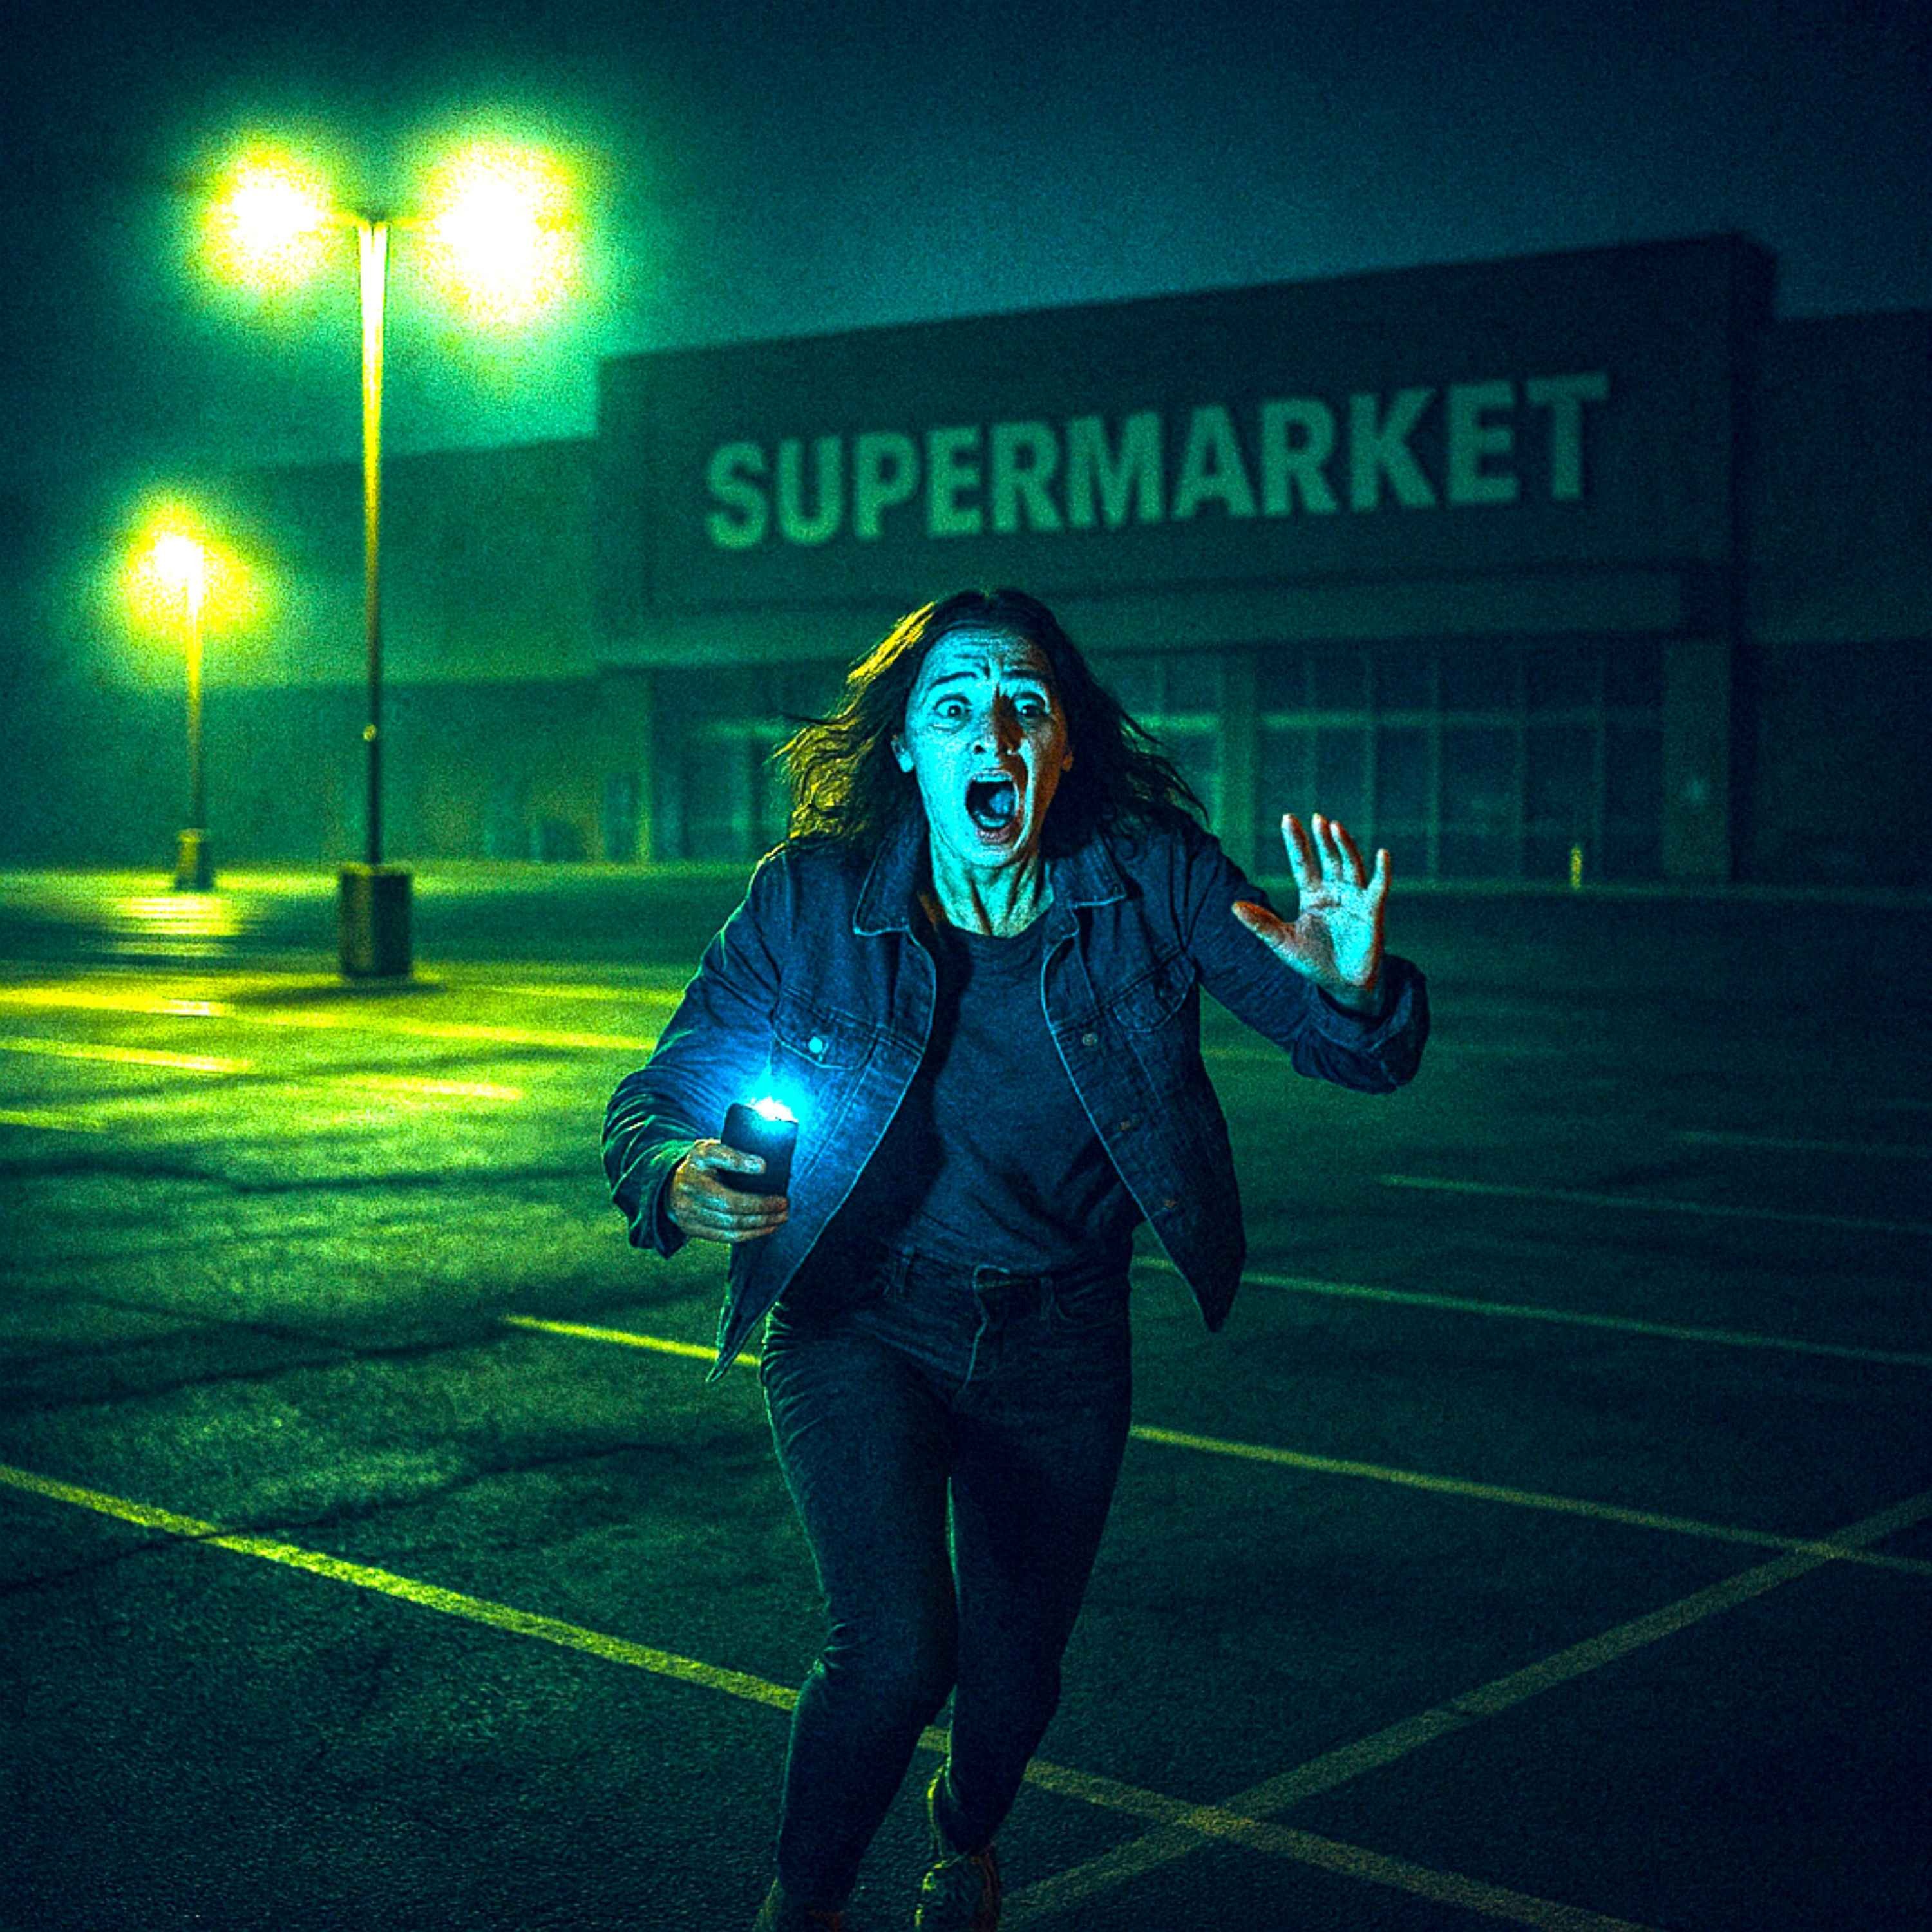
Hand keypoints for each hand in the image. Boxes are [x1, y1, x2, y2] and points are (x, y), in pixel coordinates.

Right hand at [666, 1139, 789, 1244]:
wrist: (673, 1185)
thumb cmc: (704, 1165)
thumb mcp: (715, 1150)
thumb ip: (735, 1154)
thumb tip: (763, 1167)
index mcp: (698, 1158)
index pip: (718, 1157)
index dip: (740, 1163)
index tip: (765, 1167)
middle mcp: (689, 1185)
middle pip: (729, 1202)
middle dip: (761, 1206)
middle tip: (784, 1204)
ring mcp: (687, 1210)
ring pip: (729, 1223)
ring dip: (760, 1223)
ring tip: (780, 1218)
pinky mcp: (691, 1228)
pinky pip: (725, 1237)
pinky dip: (749, 1234)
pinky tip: (766, 1228)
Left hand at [1232, 812, 1389, 1008]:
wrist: (1341, 986)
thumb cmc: (1313, 962)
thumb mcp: (1282, 942)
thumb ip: (1261, 923)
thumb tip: (1233, 905)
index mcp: (1312, 896)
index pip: (1303, 863)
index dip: (1296, 842)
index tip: (1287, 819)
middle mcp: (1334, 892)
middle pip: (1328, 859)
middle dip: (1322, 839)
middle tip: (1317, 817)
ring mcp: (1354, 900)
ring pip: (1350, 866)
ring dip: (1344, 847)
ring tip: (1335, 826)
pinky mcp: (1373, 913)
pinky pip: (1379, 888)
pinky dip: (1381, 871)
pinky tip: (1381, 854)